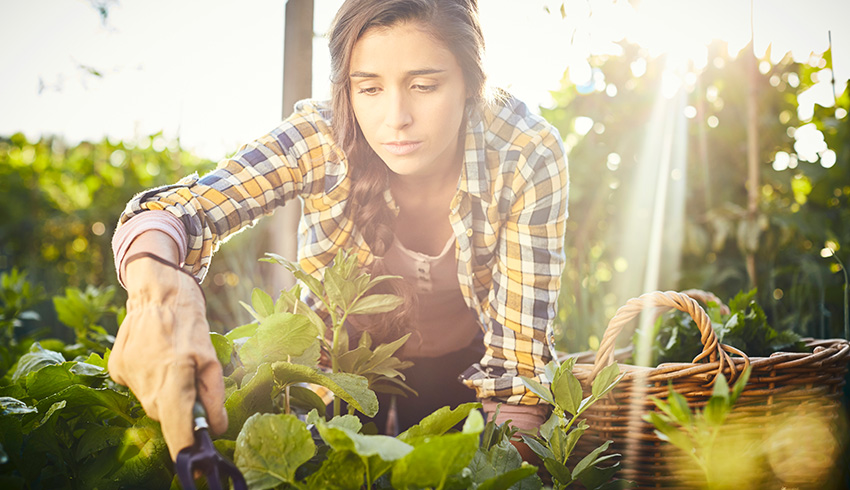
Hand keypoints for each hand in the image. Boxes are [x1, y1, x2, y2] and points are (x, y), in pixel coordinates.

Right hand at [108, 256, 227, 460]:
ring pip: (152, 402)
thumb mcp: (212, 359)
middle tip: (192, 382)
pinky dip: (149, 379)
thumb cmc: (190, 322)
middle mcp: (147, 384)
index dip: (185, 450)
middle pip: (166, 417)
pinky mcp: (116, 369)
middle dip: (181, 410)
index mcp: (174, 379)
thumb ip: (213, 397)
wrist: (156, 292)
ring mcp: (127, 377)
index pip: (177, 430)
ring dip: (166, 391)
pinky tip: (156, 356)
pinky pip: (138, 387)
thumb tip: (215, 429)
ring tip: (173, 362)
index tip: (193, 464)